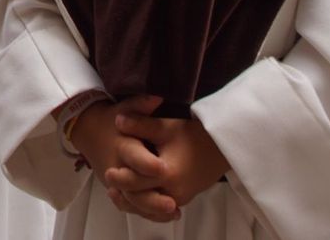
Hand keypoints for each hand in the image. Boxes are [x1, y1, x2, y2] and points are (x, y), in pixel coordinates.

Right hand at [68, 96, 177, 221]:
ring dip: (153, 209)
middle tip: (172, 203)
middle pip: (134, 188)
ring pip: (133, 201)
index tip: (164, 168)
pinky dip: (147, 211)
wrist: (87, 130)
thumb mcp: (124, 108)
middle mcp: (117, 167)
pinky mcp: (117, 188)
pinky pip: (131, 205)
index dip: (148, 164)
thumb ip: (141, 105)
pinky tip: (166, 214)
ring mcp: (116, 181)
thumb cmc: (110, 118)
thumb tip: (159, 97)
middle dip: (152, 198)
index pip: (134, 158)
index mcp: (121, 146)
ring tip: (175, 211)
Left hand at [105, 113, 229, 214]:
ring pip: (149, 207)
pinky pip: (159, 208)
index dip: (120, 178)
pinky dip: (146, 204)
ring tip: (117, 191)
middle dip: (123, 191)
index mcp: (167, 173)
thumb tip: (117, 121)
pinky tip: (136, 195)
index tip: (107, 172)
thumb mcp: (166, 127)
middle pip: (140, 198)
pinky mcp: (182, 199)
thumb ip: (141, 124)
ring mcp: (179, 198)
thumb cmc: (194, 135)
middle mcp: (173, 191)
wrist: (222, 148)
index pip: (136, 182)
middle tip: (108, 180)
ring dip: (133, 201)